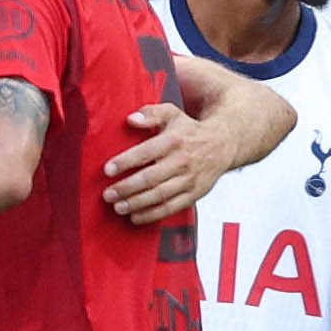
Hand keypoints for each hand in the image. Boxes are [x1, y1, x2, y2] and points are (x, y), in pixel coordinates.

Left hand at [102, 103, 228, 222]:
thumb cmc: (189, 130)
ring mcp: (189, 180)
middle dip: (126, 188)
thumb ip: (150, 114)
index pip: (145, 152)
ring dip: (137, 204)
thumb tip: (131, 119)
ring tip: (118, 207)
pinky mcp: (194, 194)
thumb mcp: (171, 113)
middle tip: (108, 194)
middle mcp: (182, 161)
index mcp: (173, 141)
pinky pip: (172, 208)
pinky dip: (153, 215)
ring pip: (160, 195)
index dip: (125, 162)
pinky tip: (136, 217)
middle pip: (150, 178)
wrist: (223, 144)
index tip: (108, 170)